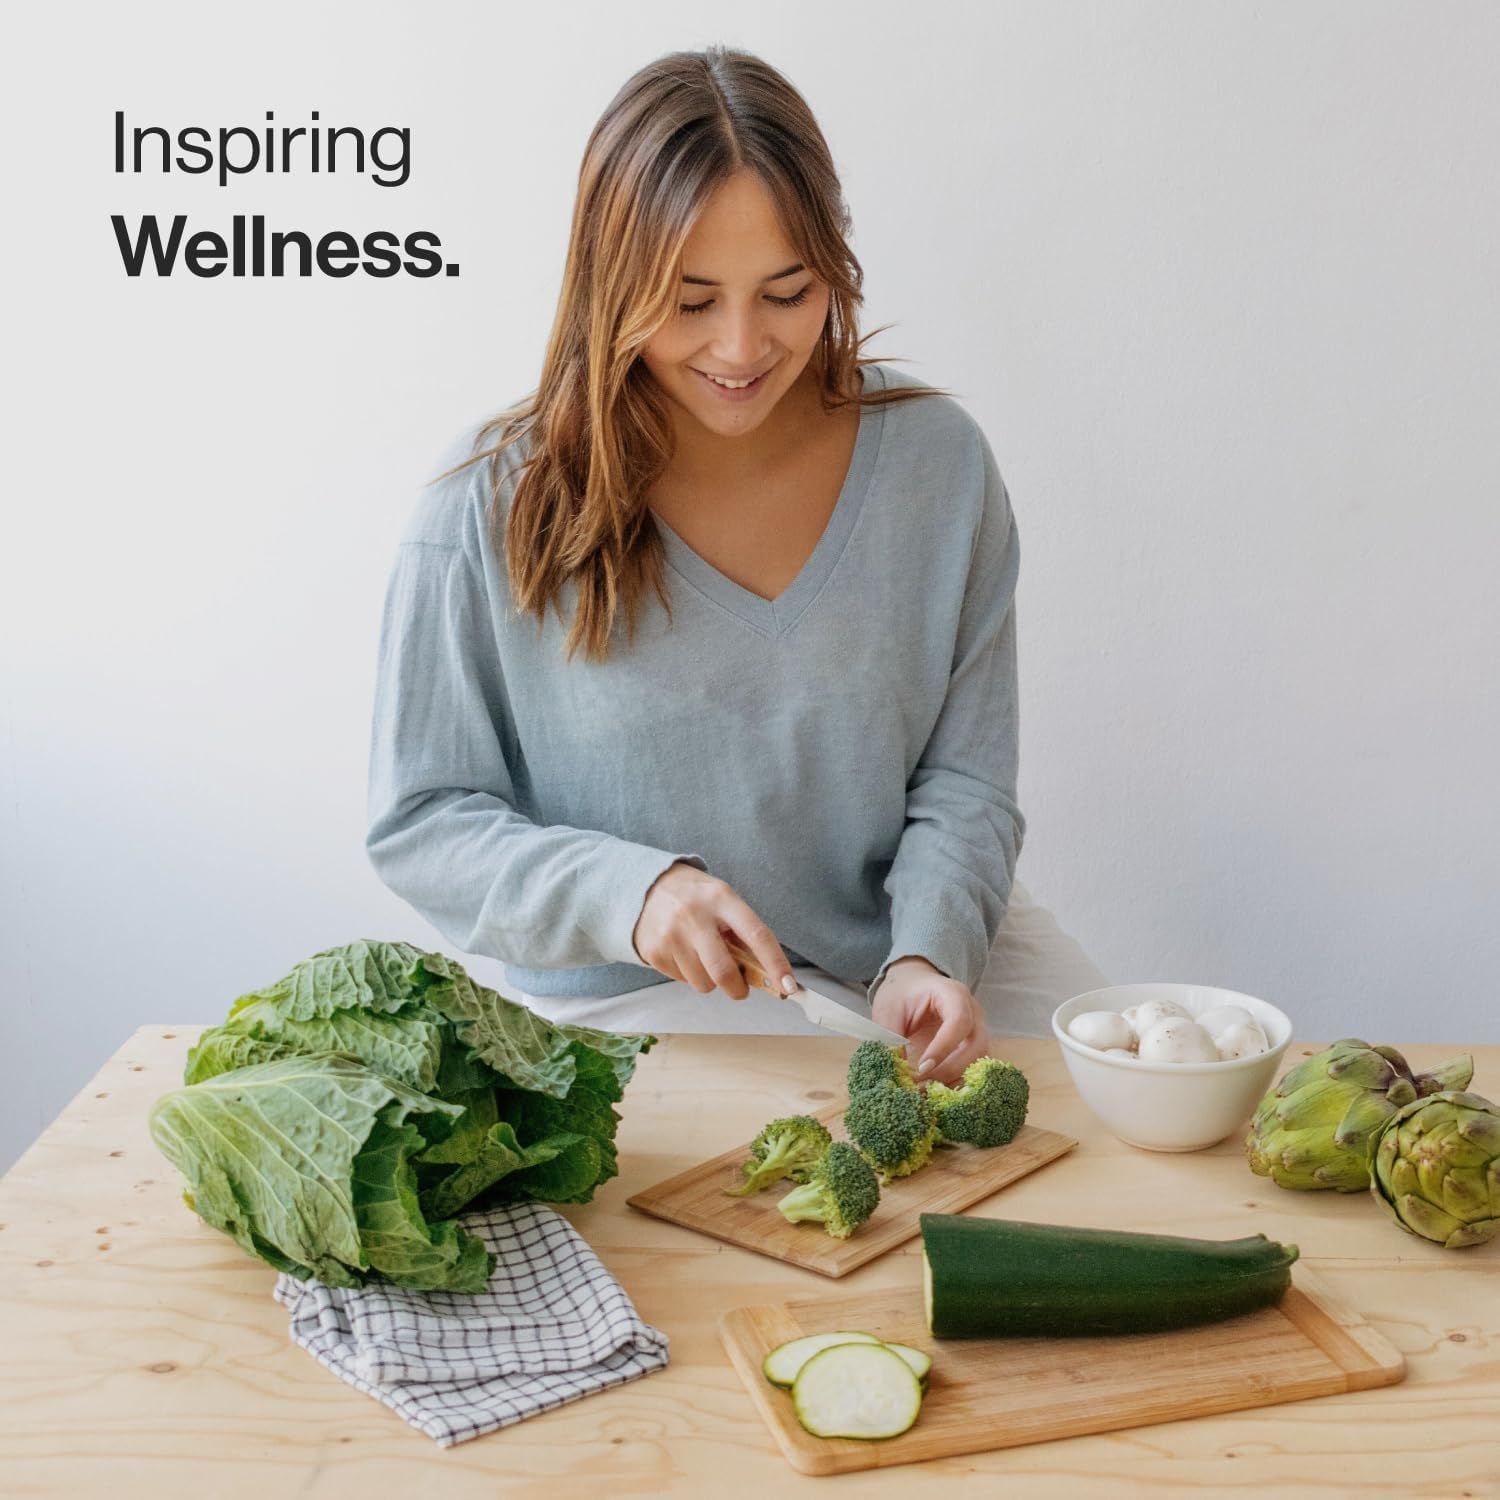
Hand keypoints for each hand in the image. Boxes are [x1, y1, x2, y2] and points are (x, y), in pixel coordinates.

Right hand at [632, 861, 795, 1000]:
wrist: (646, 886)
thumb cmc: (695, 897)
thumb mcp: (722, 901)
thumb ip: (742, 932)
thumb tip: (767, 972)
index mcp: (721, 898)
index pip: (757, 934)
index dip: (775, 964)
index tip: (788, 985)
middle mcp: (695, 916)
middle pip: (724, 971)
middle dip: (738, 989)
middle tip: (740, 989)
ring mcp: (671, 934)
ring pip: (703, 983)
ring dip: (710, 981)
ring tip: (703, 958)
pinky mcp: (654, 951)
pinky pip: (681, 981)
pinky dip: (688, 975)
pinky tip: (683, 954)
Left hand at [870, 957, 988, 1085]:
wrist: (912, 983)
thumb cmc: (902, 993)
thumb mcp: (889, 1010)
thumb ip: (891, 1038)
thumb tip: (897, 1072)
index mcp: (953, 994)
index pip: (959, 1022)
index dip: (943, 1048)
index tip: (921, 1068)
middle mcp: (974, 1012)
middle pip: (976, 1046)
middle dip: (950, 1070)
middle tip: (922, 1085)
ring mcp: (978, 1029)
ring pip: (979, 1061)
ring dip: (955, 1080)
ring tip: (926, 1091)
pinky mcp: (974, 1045)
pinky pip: (974, 1068)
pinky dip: (957, 1081)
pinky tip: (935, 1089)